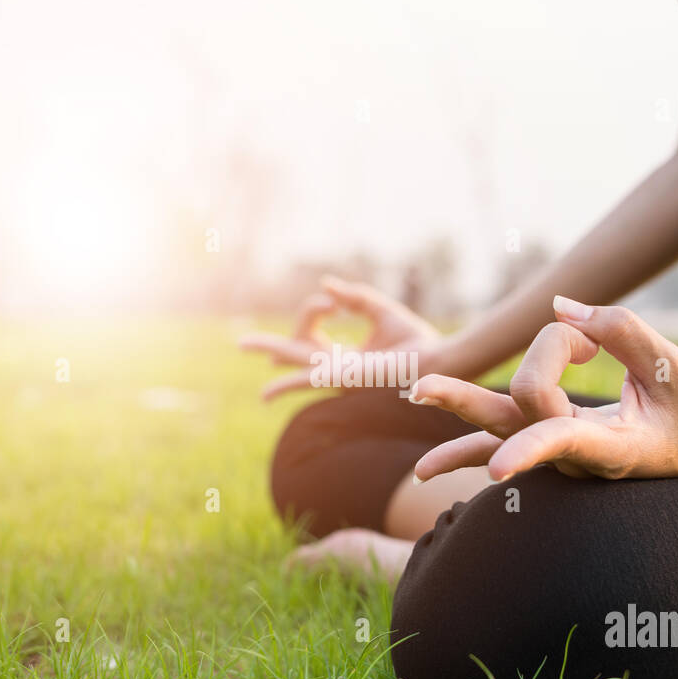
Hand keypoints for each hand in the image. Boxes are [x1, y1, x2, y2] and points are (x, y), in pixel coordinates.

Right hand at [240, 276, 445, 400]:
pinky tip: (266, 392)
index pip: (312, 331)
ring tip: (243, 346)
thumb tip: (326, 286)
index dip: (313, 308)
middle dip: (268, 348)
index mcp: (344, 357)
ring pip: (294, 365)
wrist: (437, 360)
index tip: (333, 301)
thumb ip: (354, 297)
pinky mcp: (344, 380)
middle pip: (294, 354)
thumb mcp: (380, 310)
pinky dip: (286, 386)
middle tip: (240, 343)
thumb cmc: (415, 341)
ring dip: (270, 354)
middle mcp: (336, 368)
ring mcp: (337, 375)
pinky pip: (308, 382)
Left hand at [411, 296, 677, 481]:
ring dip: (456, 409)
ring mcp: (556, 452)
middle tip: (420, 386)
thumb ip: (621, 330)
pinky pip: (500, 439)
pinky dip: (465, 449)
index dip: (529, 450)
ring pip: (496, 426)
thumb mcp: (673, 366)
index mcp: (612, 448)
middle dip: (468, 398)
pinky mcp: (547, 441)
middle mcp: (574, 455)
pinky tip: (426, 469)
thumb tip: (560, 307)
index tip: (498, 468)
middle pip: (510, 418)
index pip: (561, 440)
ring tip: (412, 394)